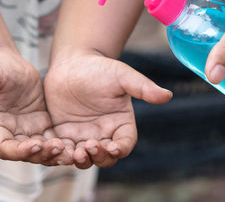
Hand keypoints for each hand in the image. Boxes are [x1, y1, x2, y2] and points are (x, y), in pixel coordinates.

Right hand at [0, 47, 66, 164]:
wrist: (7, 63)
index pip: (3, 147)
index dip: (18, 151)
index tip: (36, 144)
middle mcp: (9, 133)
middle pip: (25, 154)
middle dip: (42, 154)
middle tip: (59, 147)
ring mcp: (26, 130)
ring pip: (40, 150)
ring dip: (54, 153)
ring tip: (71, 151)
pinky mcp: (40, 123)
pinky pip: (51, 138)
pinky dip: (62, 144)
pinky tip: (76, 144)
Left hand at [44, 49, 171, 168]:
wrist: (72, 63)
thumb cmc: (100, 68)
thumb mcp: (122, 76)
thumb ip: (143, 88)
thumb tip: (168, 95)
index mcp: (121, 123)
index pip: (125, 143)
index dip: (121, 149)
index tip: (113, 147)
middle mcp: (104, 133)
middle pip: (106, 157)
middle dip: (100, 157)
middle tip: (89, 146)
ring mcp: (84, 136)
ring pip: (85, 159)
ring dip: (81, 160)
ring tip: (75, 151)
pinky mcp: (65, 135)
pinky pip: (64, 151)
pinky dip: (62, 155)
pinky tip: (56, 148)